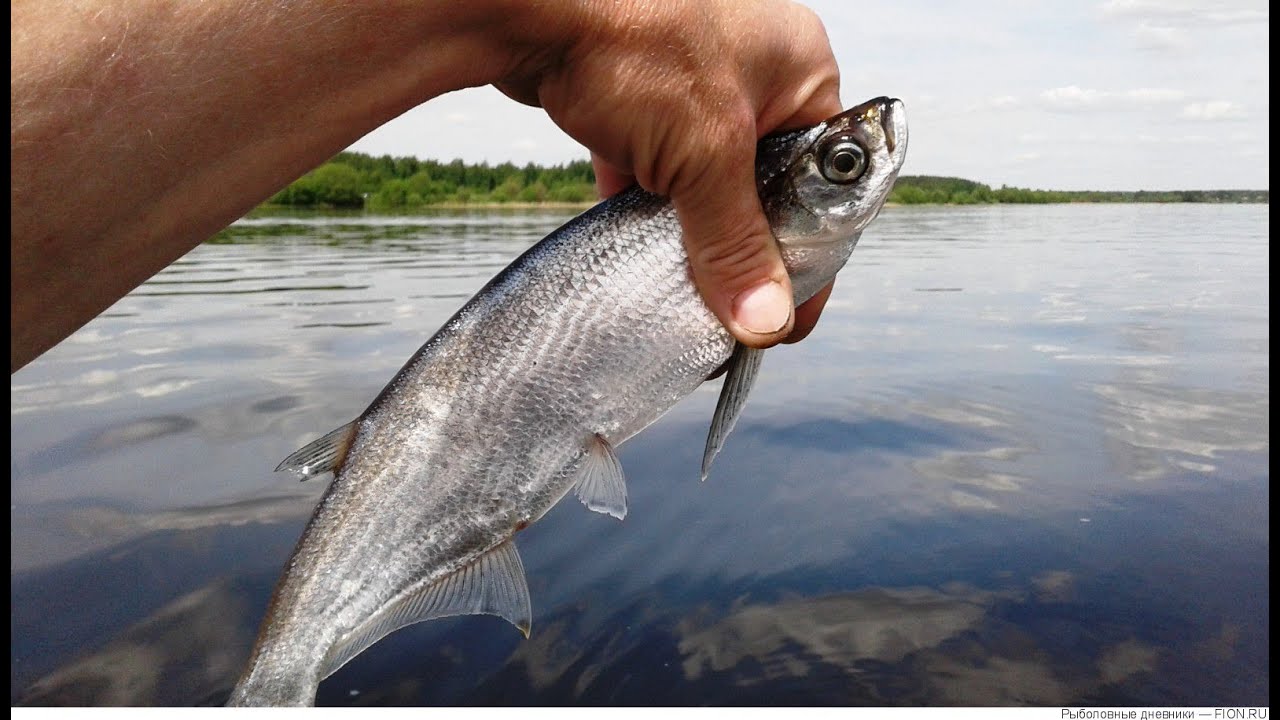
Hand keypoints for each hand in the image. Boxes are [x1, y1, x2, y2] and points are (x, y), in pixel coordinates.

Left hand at [497, 0, 841, 346]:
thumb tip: (764, 319)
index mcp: (799, 69)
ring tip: (683, 287)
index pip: (826, 176)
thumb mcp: (704, 153)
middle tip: (733, 309)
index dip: (812, 250)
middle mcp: (753, 70)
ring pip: (705, 182)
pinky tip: (633, 250)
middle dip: (745, 247)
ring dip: (691, 232)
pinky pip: (655, 169)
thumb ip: (735, 242)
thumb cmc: (632, 39)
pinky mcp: (638, 97)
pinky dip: (645, 209)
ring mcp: (692, 81)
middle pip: (765, 186)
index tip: (789, 312)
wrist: (524, 6)